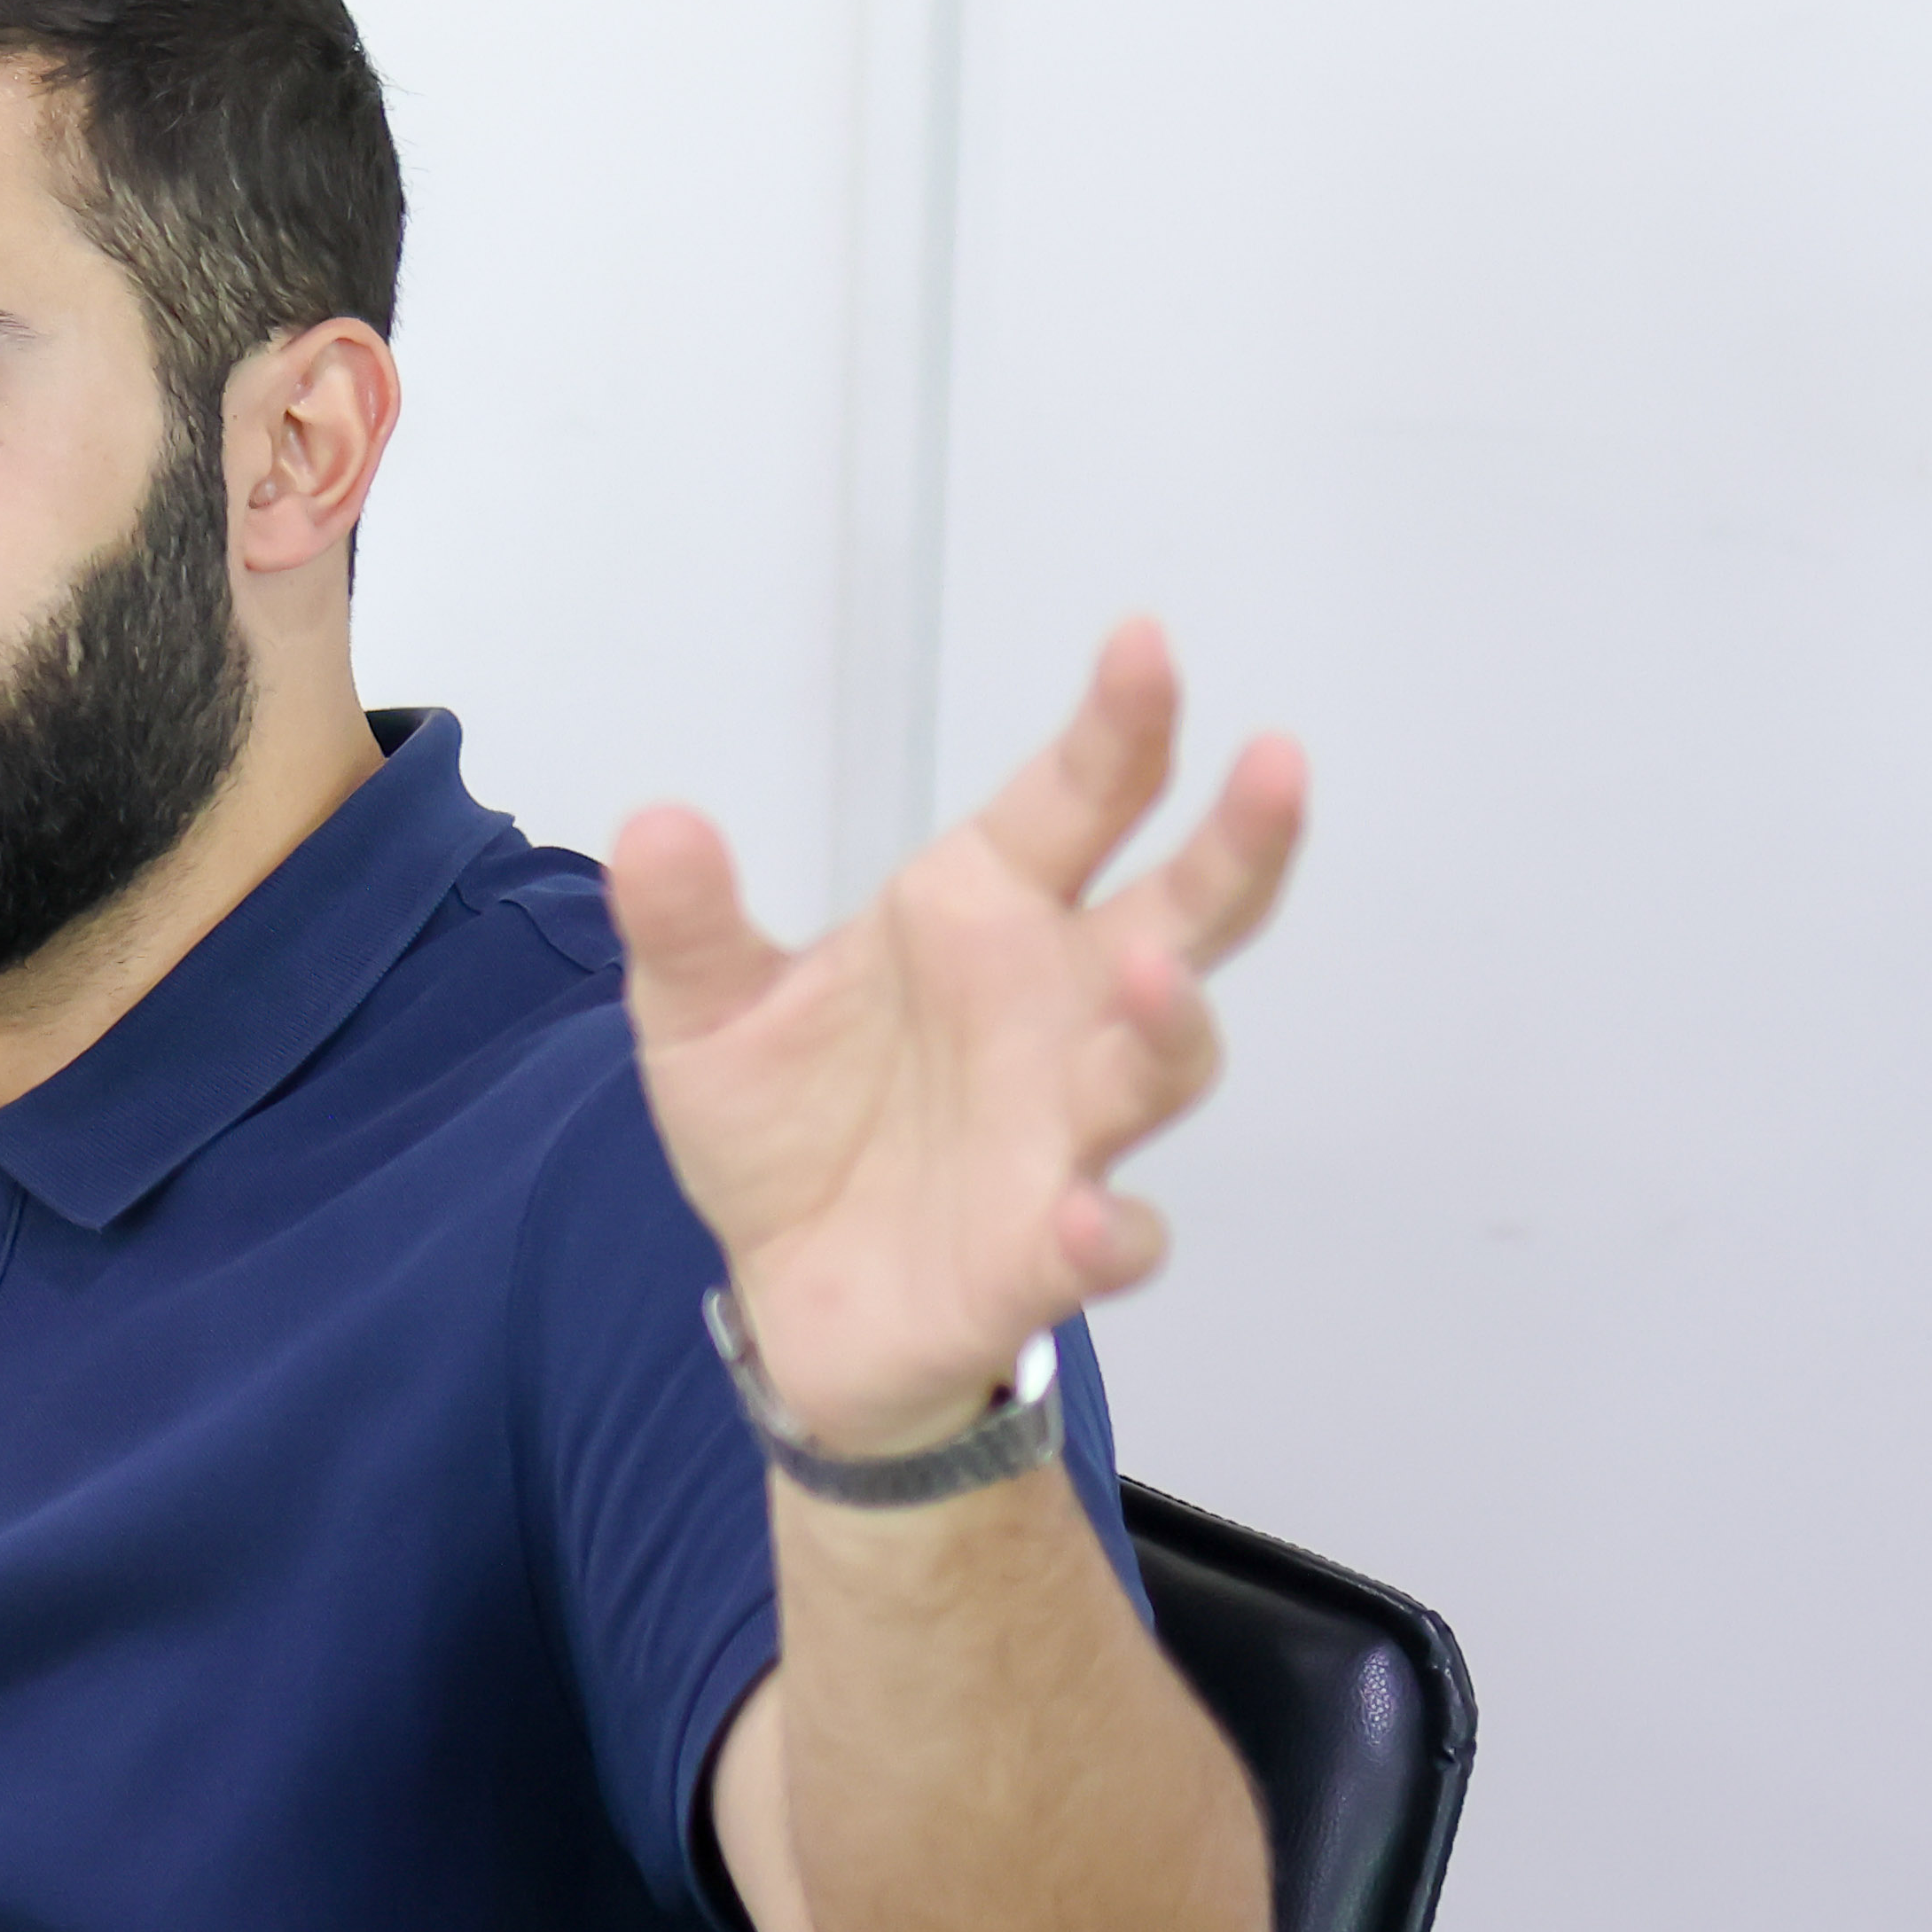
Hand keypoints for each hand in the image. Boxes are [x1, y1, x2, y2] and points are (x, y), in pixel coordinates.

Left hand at [606, 619, 1304, 1453]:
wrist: (784, 1287)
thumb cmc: (786, 1124)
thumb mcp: (705, 1012)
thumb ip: (690, 923)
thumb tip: (653, 826)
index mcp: (984, 915)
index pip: (1077, 801)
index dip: (1121, 725)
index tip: (1142, 644)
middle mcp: (1056, 1006)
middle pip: (1186, 913)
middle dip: (1241, 842)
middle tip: (1278, 764)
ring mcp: (1068, 1128)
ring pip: (1162, 1062)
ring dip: (1171, 1022)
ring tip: (1151, 981)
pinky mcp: (1048, 1252)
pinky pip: (1109, 1237)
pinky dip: (1108, 1229)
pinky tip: (1085, 1218)